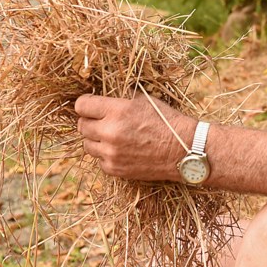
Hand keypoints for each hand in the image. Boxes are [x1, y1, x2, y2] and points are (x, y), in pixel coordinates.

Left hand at [75, 93, 195, 180]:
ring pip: (87, 145)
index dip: (85, 104)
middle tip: (102, 121)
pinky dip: (107, 156)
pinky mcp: (115, 169)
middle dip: (90, 121)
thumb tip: (103, 98)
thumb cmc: (167, 121)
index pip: (81, 106)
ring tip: (112, 137)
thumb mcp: (145, 100)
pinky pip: (99, 161)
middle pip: (81, 126)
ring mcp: (111, 153)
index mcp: (117, 111)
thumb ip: (120, 100)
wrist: (184, 150)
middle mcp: (110, 132)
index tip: (90, 105)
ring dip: (96, 140)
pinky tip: (122, 150)